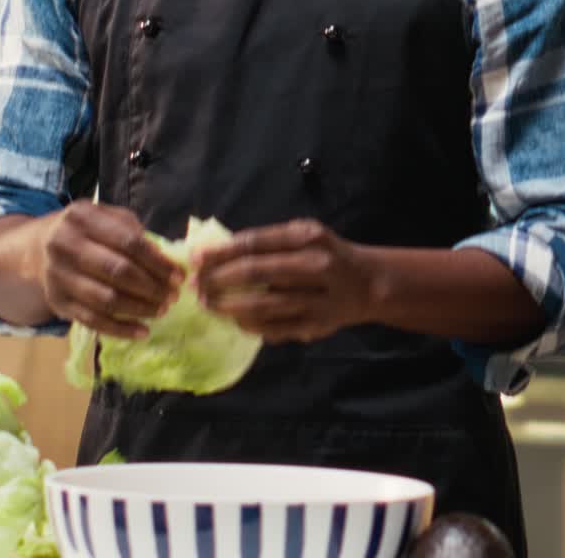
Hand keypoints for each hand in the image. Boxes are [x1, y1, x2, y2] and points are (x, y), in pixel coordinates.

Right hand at [38, 200, 183, 338]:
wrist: (42, 245)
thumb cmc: (89, 230)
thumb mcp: (109, 218)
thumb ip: (135, 233)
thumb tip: (167, 262)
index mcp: (83, 217)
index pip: (128, 242)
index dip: (157, 261)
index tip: (179, 276)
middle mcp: (66, 245)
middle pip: (117, 271)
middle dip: (151, 287)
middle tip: (173, 297)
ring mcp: (58, 276)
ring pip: (105, 300)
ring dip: (139, 309)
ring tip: (161, 311)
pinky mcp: (57, 302)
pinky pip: (93, 321)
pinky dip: (120, 330)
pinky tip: (142, 331)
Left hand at [191, 218, 373, 343]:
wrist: (367, 283)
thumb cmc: (326, 254)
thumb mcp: (304, 235)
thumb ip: (269, 242)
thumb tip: (219, 253)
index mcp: (307, 237)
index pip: (255, 243)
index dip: (222, 252)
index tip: (197, 258)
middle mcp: (314, 265)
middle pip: (256, 272)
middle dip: (219, 279)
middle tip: (197, 285)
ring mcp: (316, 299)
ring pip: (262, 305)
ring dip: (228, 306)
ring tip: (209, 304)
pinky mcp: (315, 326)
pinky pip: (274, 329)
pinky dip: (249, 325)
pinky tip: (234, 320)